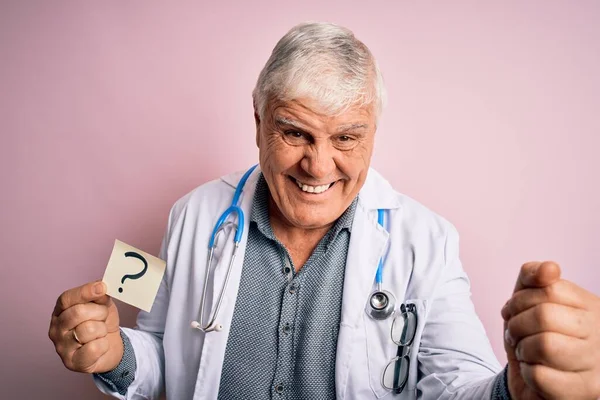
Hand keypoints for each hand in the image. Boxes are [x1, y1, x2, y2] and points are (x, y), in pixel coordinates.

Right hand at [48, 280, 122, 373]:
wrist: (110, 348)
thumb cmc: (102, 323)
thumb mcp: (103, 305)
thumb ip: (100, 295)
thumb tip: (101, 286)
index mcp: (60, 311)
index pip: (66, 299)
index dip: (85, 292)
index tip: (102, 288)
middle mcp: (56, 329)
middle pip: (78, 313)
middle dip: (99, 312)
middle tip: (103, 317)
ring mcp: (61, 347)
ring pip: (88, 330)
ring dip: (102, 330)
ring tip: (101, 333)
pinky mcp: (71, 363)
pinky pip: (94, 348)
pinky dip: (103, 345)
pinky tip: (100, 346)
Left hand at [501, 261, 599, 399]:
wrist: (532, 380)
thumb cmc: (532, 335)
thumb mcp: (526, 299)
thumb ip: (533, 276)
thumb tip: (550, 268)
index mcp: (591, 306)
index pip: (550, 287)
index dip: (520, 300)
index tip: (516, 312)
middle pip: (545, 315)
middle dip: (517, 324)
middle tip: (516, 335)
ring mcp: (597, 365)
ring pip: (544, 345)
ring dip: (523, 349)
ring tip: (528, 353)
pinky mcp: (585, 392)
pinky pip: (541, 376)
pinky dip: (527, 372)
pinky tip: (536, 372)